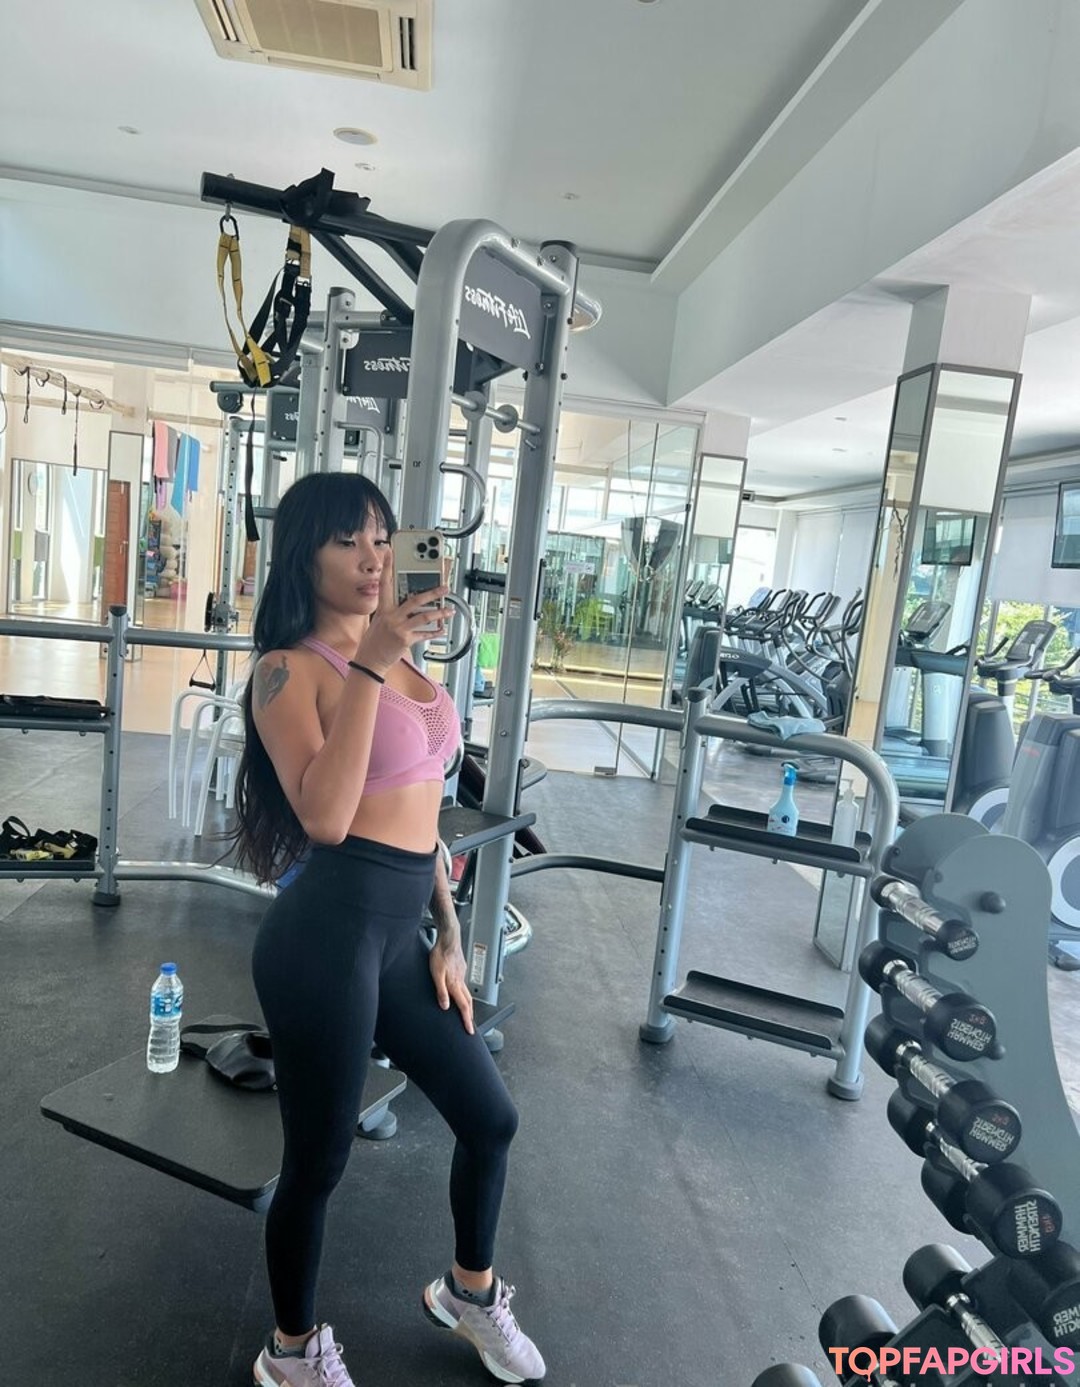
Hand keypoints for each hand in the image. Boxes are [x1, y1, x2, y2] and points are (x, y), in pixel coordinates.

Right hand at [354, 552, 452, 671]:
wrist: (369, 662)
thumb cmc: (375, 641)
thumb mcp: (379, 621)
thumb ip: (393, 609)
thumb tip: (410, 601)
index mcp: (383, 609)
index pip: (385, 584)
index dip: (387, 567)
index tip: (392, 553)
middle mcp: (391, 617)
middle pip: (414, 599)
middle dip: (432, 592)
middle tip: (445, 586)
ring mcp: (399, 629)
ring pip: (424, 617)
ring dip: (440, 613)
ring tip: (450, 610)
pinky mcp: (405, 640)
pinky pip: (424, 634)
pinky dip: (435, 632)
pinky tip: (442, 629)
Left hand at [429, 936, 474, 1033]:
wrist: (448, 938)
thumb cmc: (440, 954)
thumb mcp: (436, 974)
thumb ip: (441, 991)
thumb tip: (445, 1006)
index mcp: (455, 984)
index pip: (463, 1006)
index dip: (466, 1020)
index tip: (469, 1030)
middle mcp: (461, 980)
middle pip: (468, 1002)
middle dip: (470, 1015)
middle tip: (470, 1025)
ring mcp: (462, 974)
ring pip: (467, 993)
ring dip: (468, 1005)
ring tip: (466, 1012)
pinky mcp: (461, 968)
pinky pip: (464, 984)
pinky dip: (464, 992)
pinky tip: (459, 991)